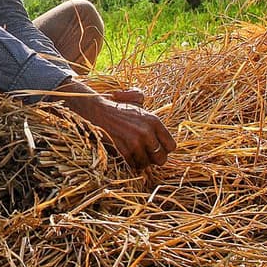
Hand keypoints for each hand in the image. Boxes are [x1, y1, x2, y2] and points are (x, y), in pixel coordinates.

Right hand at [58, 80, 175, 169]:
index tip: (155, 148)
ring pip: (146, 164)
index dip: (163, 150)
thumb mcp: (136, 100)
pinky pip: (133, 166)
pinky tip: (126, 156)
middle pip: (161, 159)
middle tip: (145, 154)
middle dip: (153, 159)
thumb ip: (154, 110)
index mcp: (154, 121)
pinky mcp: (122, 150)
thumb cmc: (117, 107)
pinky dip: (130, 164)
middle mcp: (147, 132)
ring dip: (140, 162)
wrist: (95, 111)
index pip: (171, 146)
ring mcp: (134, 142)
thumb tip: (161, 118)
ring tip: (134, 154)